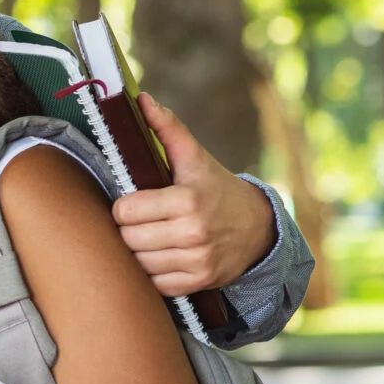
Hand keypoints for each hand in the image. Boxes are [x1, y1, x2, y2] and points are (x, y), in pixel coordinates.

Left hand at [111, 92, 275, 295]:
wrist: (258, 228)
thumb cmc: (216, 189)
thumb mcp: (195, 158)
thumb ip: (167, 129)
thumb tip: (142, 100)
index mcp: (188, 201)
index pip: (125, 211)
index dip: (124, 206)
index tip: (135, 202)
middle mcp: (193, 234)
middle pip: (128, 238)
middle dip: (129, 229)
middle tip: (142, 221)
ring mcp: (197, 262)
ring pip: (137, 263)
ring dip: (138, 252)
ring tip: (151, 237)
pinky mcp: (197, 283)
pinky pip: (153, 283)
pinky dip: (152, 273)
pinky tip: (162, 256)